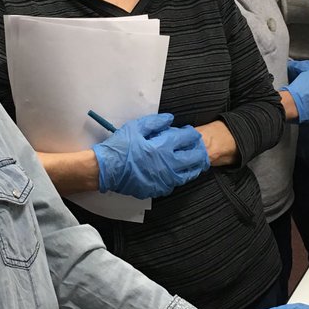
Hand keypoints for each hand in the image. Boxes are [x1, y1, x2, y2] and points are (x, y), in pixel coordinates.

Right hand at [93, 113, 209, 198]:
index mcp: (163, 147)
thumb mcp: (136, 128)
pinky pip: (174, 185)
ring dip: (194, 168)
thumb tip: (170, 119)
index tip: (193, 134)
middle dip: (199, 152)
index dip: (192, 135)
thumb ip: (155, 123)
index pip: (186, 139)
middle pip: (192, 158)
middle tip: (201, 149)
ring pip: (187, 175)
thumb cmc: (120, 147)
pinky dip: (180, 179)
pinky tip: (180, 175)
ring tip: (197, 164)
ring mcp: (164, 179)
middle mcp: (168, 164)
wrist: (106, 170)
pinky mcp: (157, 189)